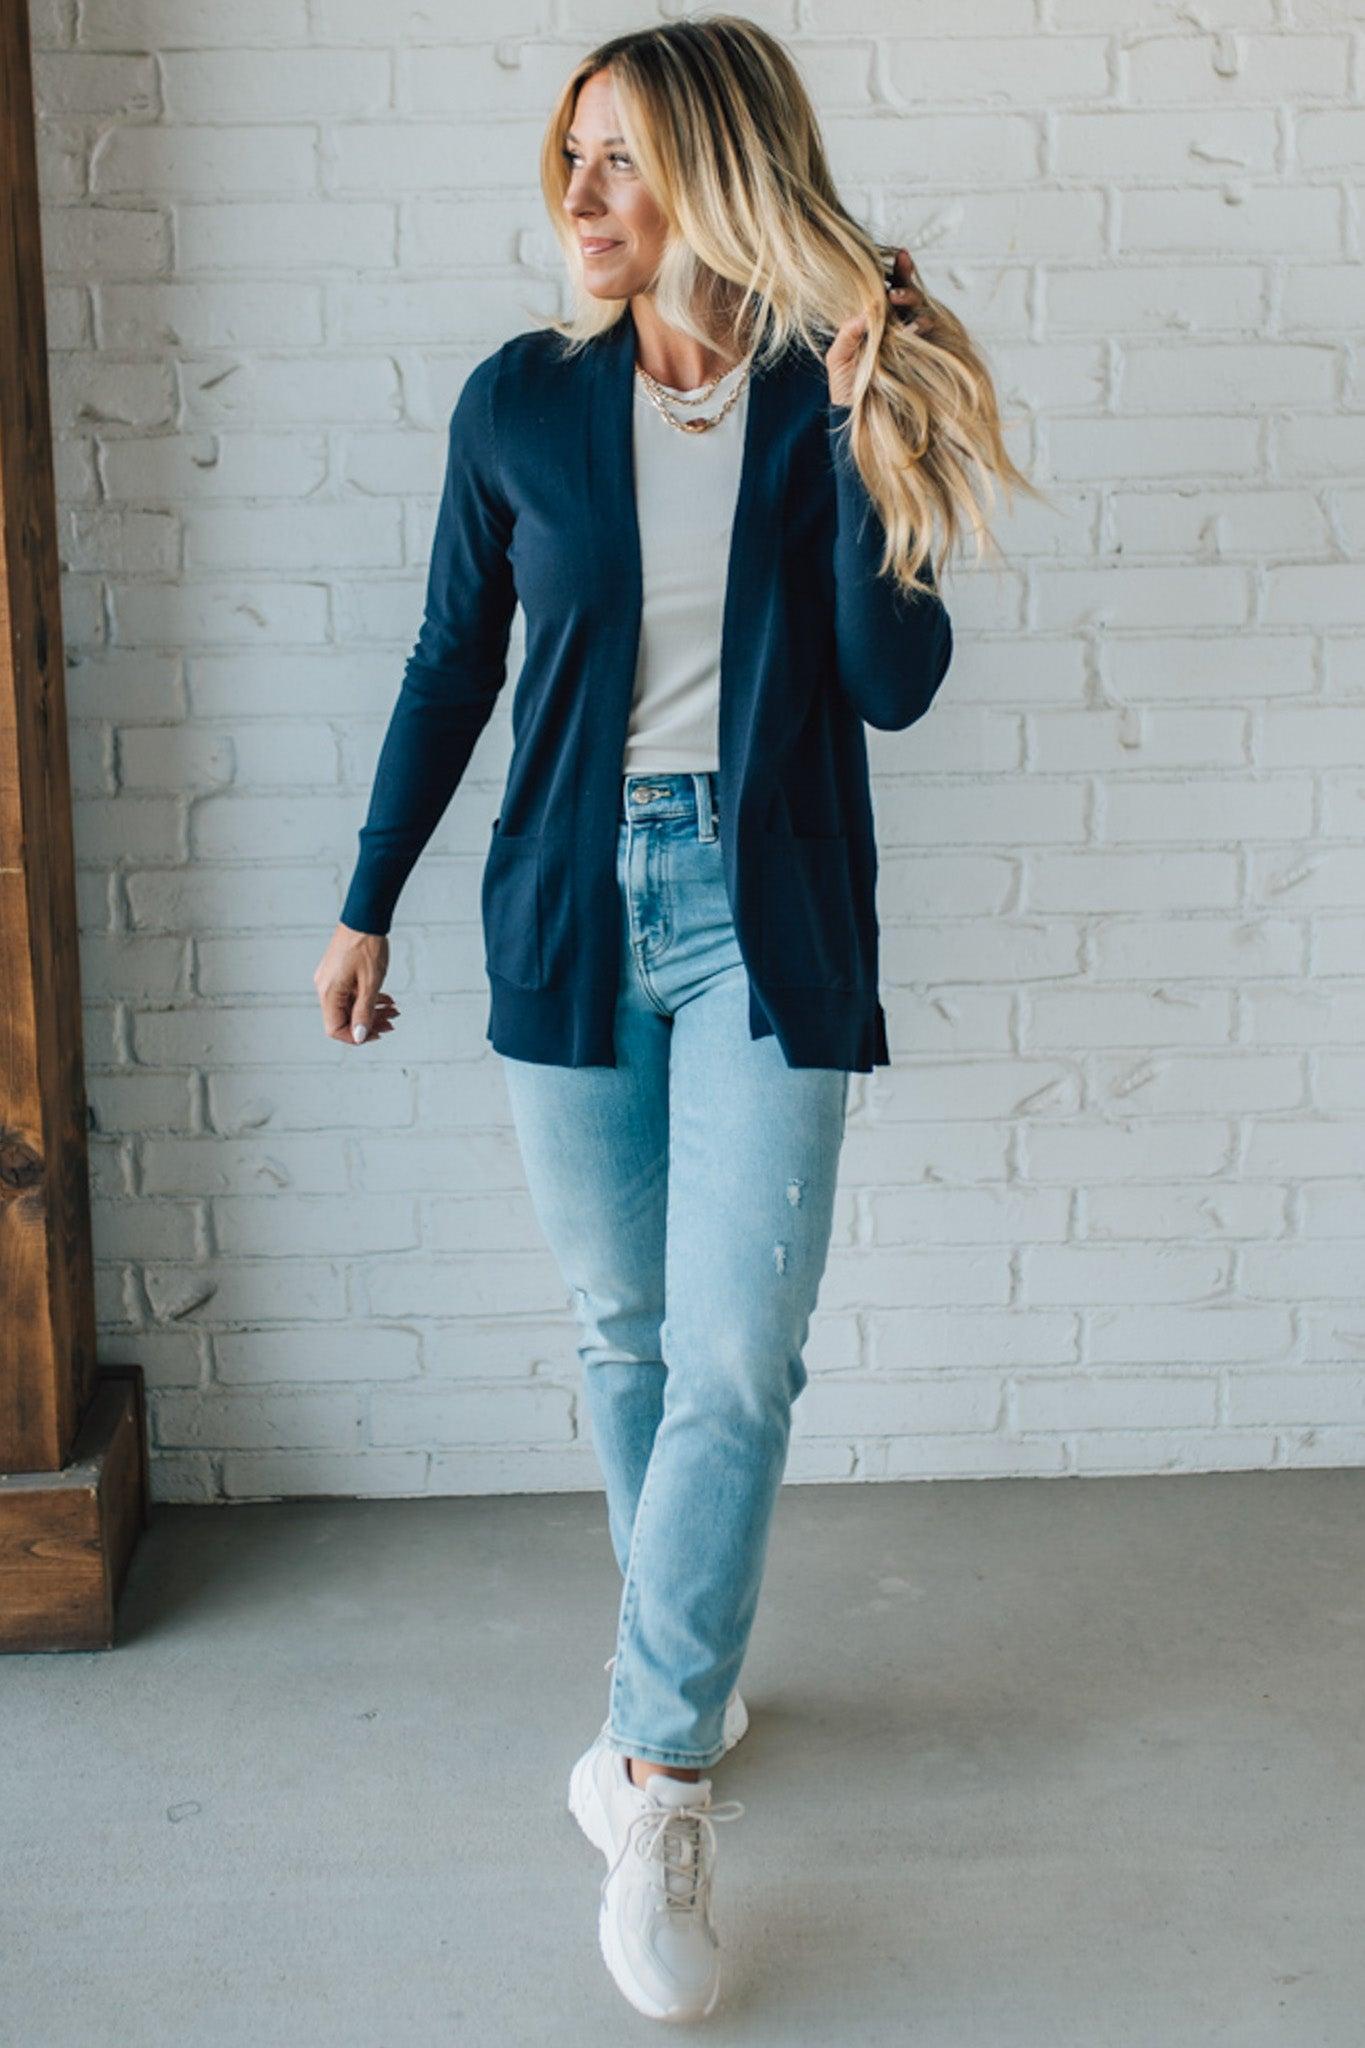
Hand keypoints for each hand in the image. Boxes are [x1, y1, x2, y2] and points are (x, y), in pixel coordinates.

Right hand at [313, 923, 398, 1046]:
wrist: (364, 917)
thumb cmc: (367, 946)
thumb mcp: (371, 983)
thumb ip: (364, 1012)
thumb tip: (360, 1036)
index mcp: (329, 993)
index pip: (335, 1029)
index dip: (356, 1037)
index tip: (377, 1034)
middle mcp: (325, 988)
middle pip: (343, 1018)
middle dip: (369, 1023)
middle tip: (391, 1023)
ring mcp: (330, 979)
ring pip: (350, 1005)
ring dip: (372, 1011)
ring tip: (394, 1010)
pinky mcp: (338, 972)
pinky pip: (351, 993)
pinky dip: (368, 998)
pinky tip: (386, 999)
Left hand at [826, 246, 934, 408]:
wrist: (859, 423)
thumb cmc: (847, 392)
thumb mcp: (838, 360)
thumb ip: (847, 334)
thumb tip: (866, 310)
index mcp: (878, 323)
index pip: (891, 291)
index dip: (898, 272)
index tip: (900, 255)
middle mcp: (899, 328)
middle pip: (910, 296)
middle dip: (907, 285)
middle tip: (895, 289)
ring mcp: (915, 342)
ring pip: (922, 311)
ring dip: (913, 303)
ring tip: (899, 302)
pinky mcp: (927, 357)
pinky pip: (931, 335)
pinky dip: (923, 328)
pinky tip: (912, 328)